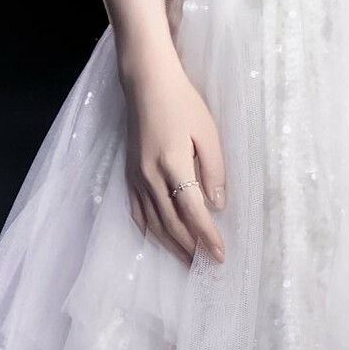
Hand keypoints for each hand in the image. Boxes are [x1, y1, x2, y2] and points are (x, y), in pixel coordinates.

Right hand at [120, 63, 227, 266]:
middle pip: (172, 223)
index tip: (220, 255)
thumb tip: (217, 204)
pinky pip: (137, 211)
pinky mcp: (128, 173)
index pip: (192, 211)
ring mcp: (136, 177)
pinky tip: (159, 238)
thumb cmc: (182, 102)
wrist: (146, 83)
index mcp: (172, 165)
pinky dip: (149, 229)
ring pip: (153, 222)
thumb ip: (214, 169)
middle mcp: (150, 176)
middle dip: (191, 247)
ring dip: (171, 244)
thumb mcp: (207, 131)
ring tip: (188, 260)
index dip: (207, 236)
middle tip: (206, 266)